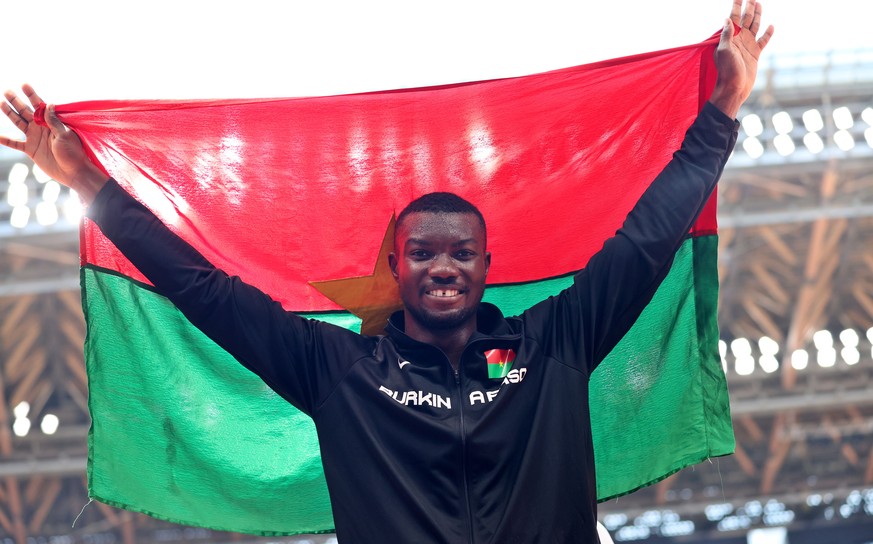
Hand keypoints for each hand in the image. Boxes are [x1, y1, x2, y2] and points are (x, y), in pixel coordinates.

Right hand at [0, 85, 106, 202]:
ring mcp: (35, 138)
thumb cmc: (73, 152)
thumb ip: (54, 121)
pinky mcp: (31, 150)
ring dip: (10, 114)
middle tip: (7, 91)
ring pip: (19, 123)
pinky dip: (6, 141)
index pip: (40, 106)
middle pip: (26, 112)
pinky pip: (15, 144)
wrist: (73, 172)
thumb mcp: (65, 134)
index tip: (24, 84)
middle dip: (16, 101)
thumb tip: (49, 104)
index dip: (32, 95)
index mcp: (51, 123)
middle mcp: (41, 128)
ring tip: (1, 103)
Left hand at [709, 0, 774, 118]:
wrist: (734, 87)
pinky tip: (771, 26)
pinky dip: (768, 34)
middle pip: (745, 19)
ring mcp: (747, 46)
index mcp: (730, 37)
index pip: (733, 18)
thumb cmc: (726, 70)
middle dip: (748, 8)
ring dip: (756, 15)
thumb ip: (726, 34)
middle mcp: (739, 40)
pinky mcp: (755, 54)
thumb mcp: (724, 50)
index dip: (736, 6)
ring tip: (758, 4)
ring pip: (754, 26)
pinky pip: (763, 41)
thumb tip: (727, 19)